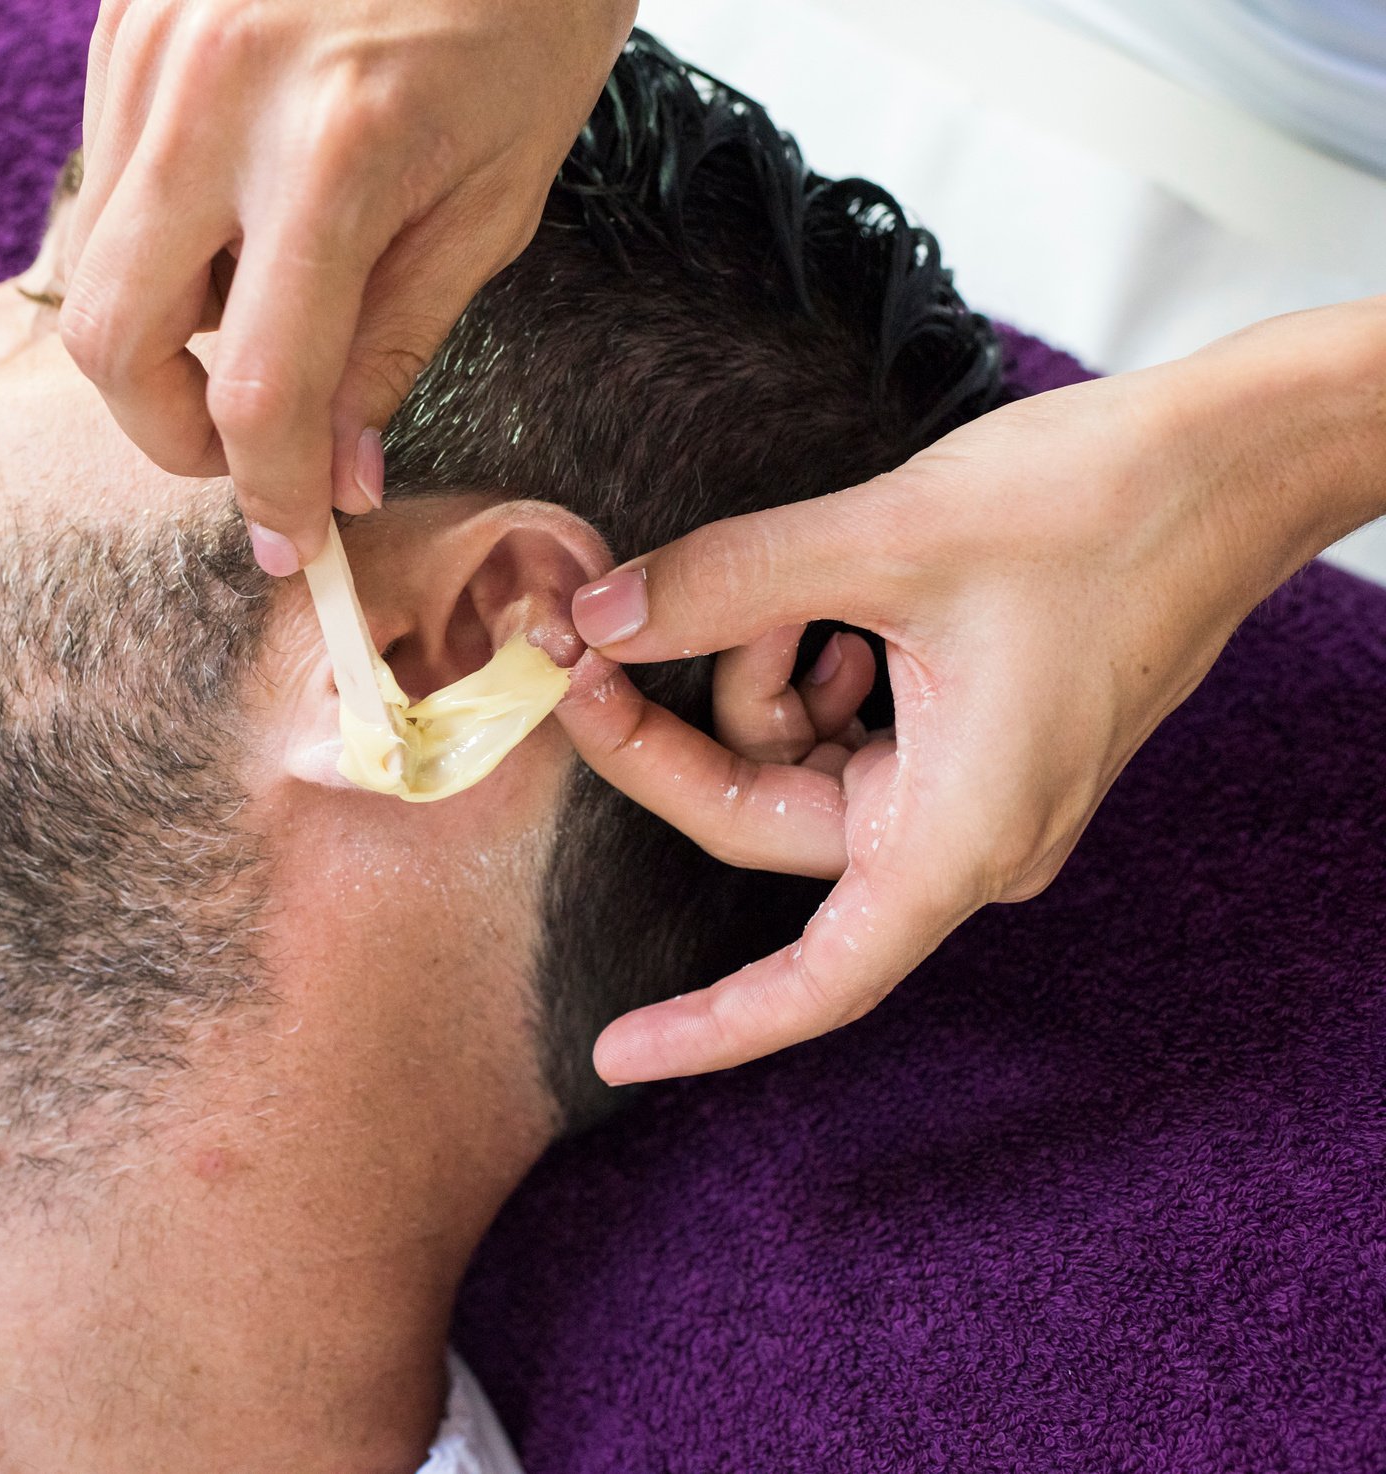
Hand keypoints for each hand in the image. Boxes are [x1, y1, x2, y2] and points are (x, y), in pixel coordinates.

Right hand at [62, 0, 634, 574]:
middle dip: (168, 428)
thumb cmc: (521, 4)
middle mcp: (212, 98)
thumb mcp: (498, 193)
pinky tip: (241, 200)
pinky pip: (104, 175)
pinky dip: (159, 229)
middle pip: (108, 341)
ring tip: (268, 291)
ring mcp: (148, 48)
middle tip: (246, 442)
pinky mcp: (122, 16)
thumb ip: (397, 340)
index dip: (267, 491)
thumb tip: (332, 472)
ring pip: (92, 260)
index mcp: (333, 152)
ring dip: (163, 322)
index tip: (290, 536)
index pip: (255, 390)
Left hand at [559, 299, 1385, 1083]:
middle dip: (678, 733)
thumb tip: (598, 619)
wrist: (1236, 459)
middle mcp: (970, 835)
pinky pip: (847, 730)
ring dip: (763, 672)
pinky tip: (843, 600)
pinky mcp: (975, 736)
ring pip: (798, 764)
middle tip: (590, 642)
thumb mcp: (881, 539)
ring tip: (801, 581)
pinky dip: (814, 663)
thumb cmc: (1099, 505)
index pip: (820, 981)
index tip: (611, 1052)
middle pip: (768, 824)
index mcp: (963, 835)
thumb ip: (724, 585)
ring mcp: (975, 788)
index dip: (711, 1027)